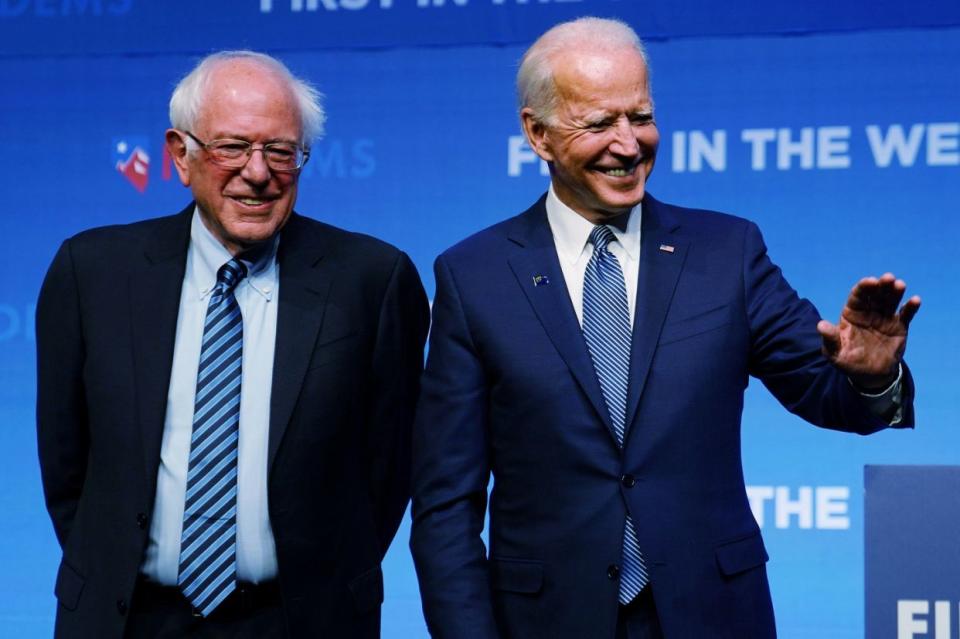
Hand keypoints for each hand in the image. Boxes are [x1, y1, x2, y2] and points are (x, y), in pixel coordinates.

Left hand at [817, 273, 920, 390]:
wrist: (869, 375)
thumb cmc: (847, 361)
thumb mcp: (834, 353)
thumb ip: (830, 339)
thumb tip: (820, 325)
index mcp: (852, 314)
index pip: (857, 296)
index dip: (863, 288)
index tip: (870, 281)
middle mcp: (869, 312)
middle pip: (876, 294)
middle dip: (882, 285)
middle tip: (888, 278)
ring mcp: (885, 318)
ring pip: (891, 300)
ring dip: (896, 291)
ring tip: (900, 285)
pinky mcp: (899, 327)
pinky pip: (906, 314)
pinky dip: (911, 307)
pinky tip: (915, 300)